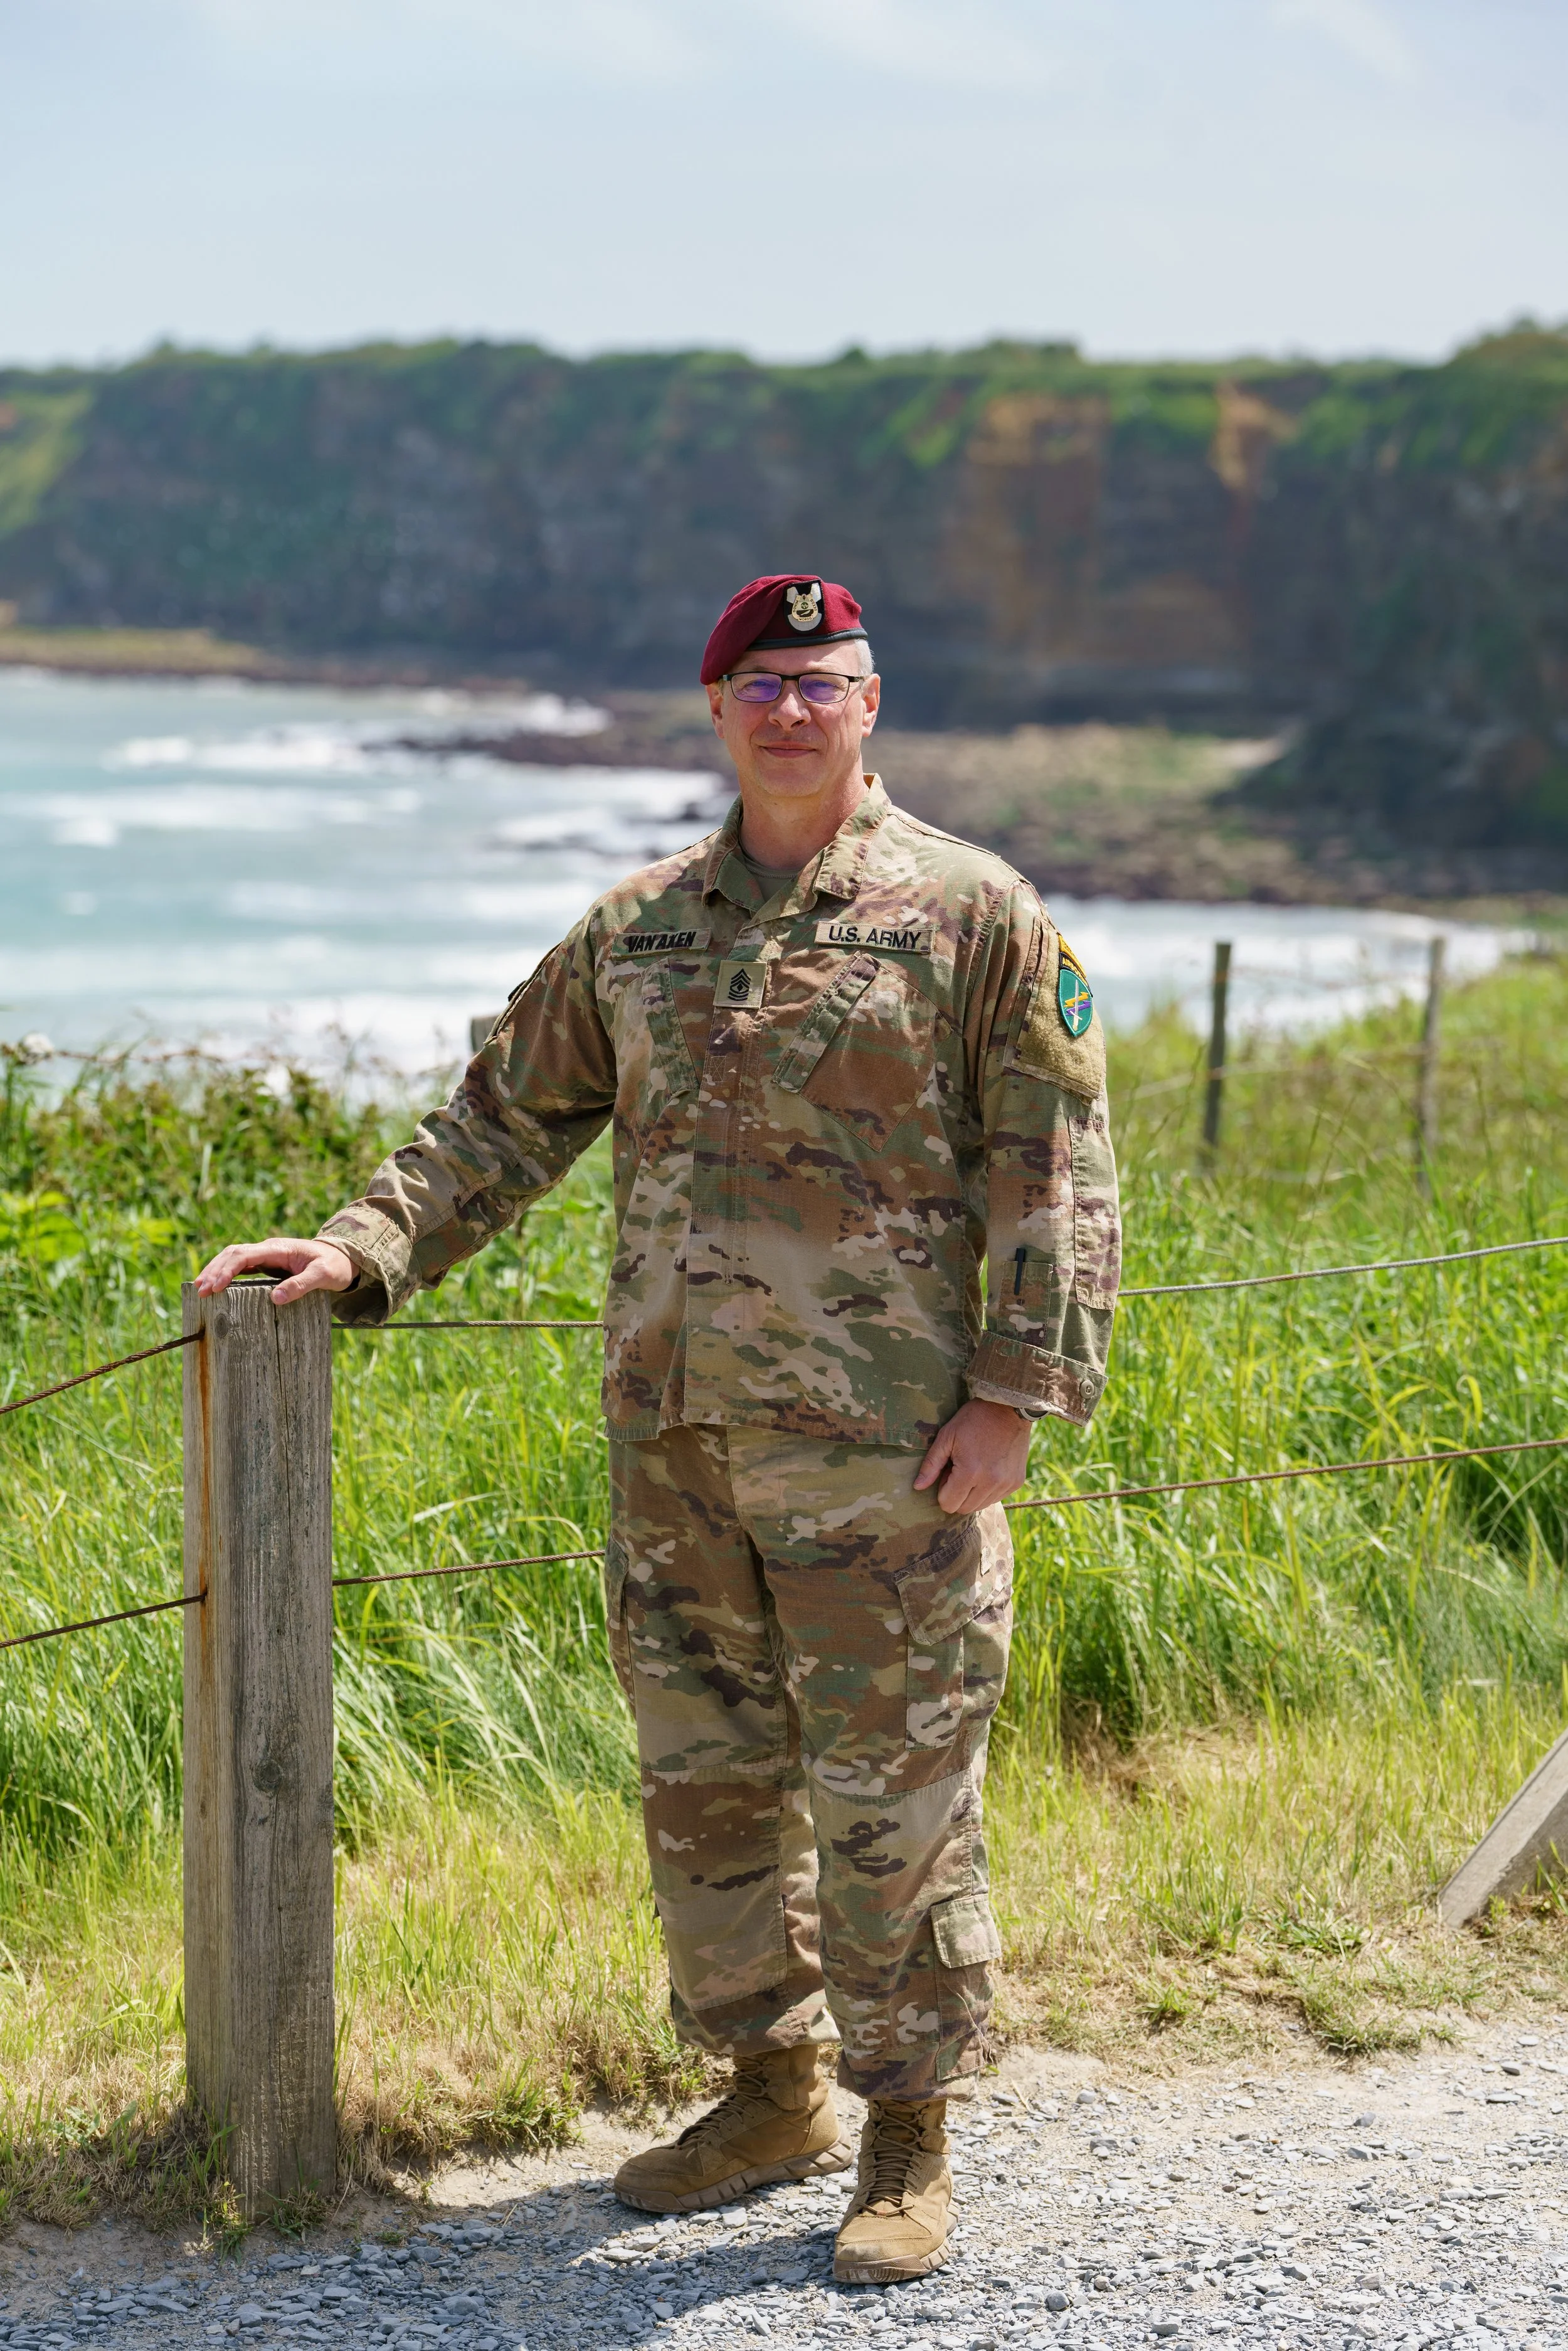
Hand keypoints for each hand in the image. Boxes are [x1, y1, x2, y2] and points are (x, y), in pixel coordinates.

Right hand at [194, 1237, 355, 1307]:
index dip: (227, 1270)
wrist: (344, 1259)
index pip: (245, 1255)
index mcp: (278, 1248)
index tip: (215, 1287)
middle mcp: (268, 1249)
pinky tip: (215, 1286)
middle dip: (214, 1270)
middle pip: (232, 1254)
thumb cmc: (335, 1266)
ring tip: (199, 1288)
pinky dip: (225, 1274)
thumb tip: (275, 1298)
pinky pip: (240, 1266)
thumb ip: (301, 1285)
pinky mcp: (266, 1264)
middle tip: (199, 1291)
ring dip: (215, 1271)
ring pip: (233, 1258)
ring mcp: (266, 1256)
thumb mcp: (323, 1276)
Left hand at [914, 1399, 1032, 1514]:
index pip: (948, 1504)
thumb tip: (917, 1487)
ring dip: (972, 1494)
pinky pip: (996, 1498)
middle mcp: (991, 1483)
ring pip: (980, 1506)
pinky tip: (988, 1469)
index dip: (943, 1490)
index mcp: (970, 1472)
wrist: (1009, 1408)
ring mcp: (1006, 1484)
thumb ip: (931, 1464)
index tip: (948, 1472)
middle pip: (964, 1509)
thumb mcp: (947, 1436)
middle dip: (956, 1494)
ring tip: (974, 1469)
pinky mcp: (1016, 1482)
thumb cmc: (973, 1419)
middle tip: (959, 1470)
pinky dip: (988, 1490)